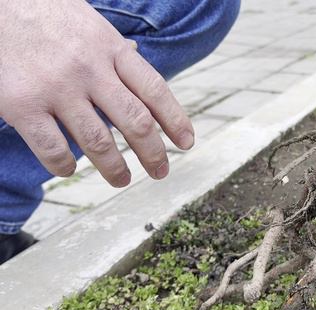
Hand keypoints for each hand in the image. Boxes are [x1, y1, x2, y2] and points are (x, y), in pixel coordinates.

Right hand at [0, 0, 193, 186]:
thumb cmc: (44, 14)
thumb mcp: (89, 24)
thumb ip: (113, 50)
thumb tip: (138, 63)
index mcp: (110, 48)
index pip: (155, 91)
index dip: (176, 121)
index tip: (186, 143)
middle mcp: (89, 69)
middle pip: (136, 121)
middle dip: (153, 153)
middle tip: (160, 171)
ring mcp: (56, 88)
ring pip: (99, 142)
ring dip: (115, 168)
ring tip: (121, 179)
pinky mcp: (22, 105)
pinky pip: (53, 149)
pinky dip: (64, 166)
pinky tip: (69, 170)